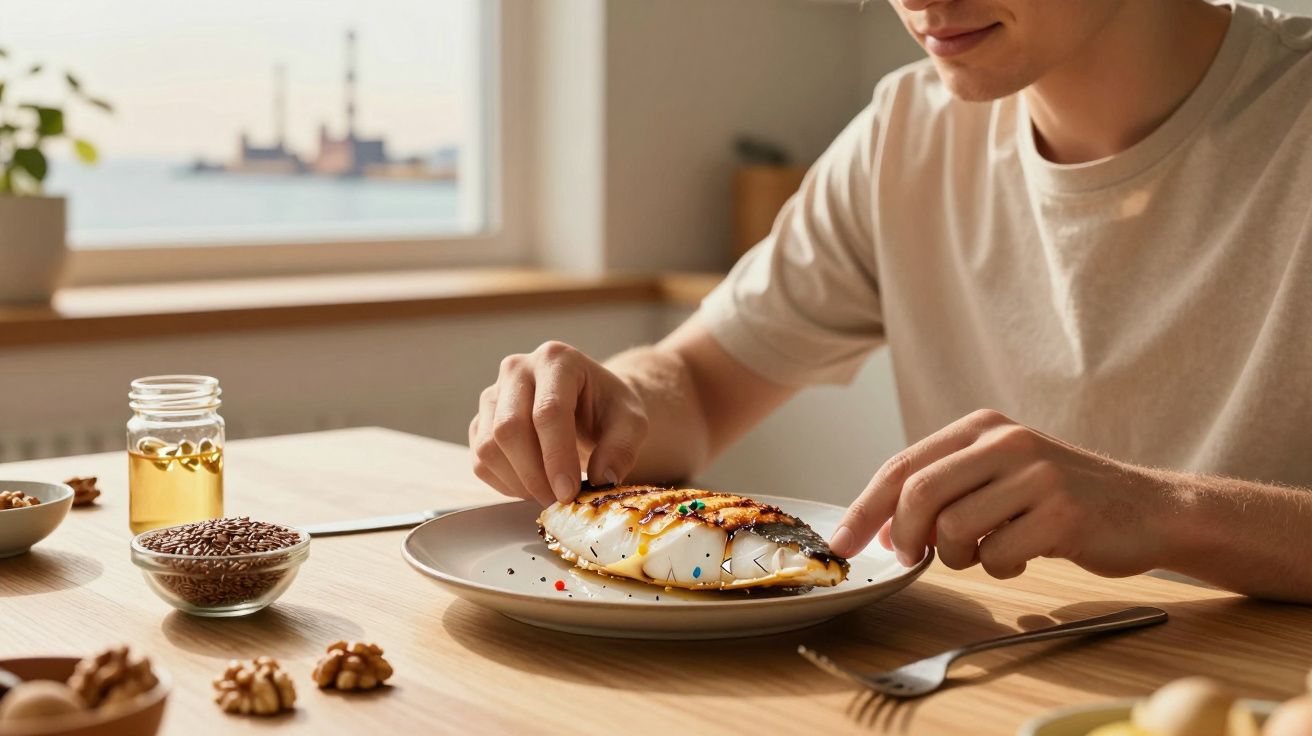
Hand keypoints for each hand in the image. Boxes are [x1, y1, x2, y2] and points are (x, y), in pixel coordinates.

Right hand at [469, 341, 648, 505]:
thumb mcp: (632, 422)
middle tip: (559, 500)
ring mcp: (493, 394)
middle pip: (510, 428)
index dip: (556, 457)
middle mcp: (517, 369)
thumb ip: (622, 448)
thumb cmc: (609, 409)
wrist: (588, 403)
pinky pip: (480, 461)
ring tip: (549, 494)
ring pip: (488, 447)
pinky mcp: (480, 421)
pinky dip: (504, 483)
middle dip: (534, 474)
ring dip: (518, 482)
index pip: (548, 411)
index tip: (569, 492)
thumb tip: (602, 479)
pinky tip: (532, 486)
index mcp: (557, 360)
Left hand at [828, 409, 1166, 579]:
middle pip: (918, 493)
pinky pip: (998, 554)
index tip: (841, 544)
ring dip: (957, 557)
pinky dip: (1000, 567)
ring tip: (985, 551)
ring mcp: (1036, 474)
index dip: (865, 509)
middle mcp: (1006, 441)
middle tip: (911, 558)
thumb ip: (943, 490)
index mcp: (981, 427)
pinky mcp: (1062, 512)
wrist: (1147, 508)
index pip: (903, 466)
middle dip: (903, 535)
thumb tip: (883, 528)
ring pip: (954, 528)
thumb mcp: (999, 474)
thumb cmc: (1059, 499)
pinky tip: (1023, 556)